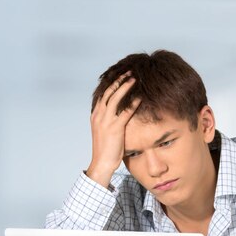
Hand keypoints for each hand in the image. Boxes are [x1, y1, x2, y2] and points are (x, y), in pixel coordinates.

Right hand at [86, 72, 140, 188]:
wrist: (101, 163)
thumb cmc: (106, 149)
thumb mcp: (105, 131)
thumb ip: (110, 121)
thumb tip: (120, 114)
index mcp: (96, 115)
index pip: (103, 94)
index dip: (112, 84)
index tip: (121, 76)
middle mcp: (99, 116)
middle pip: (108, 92)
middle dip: (119, 81)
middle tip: (129, 72)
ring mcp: (105, 121)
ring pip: (115, 98)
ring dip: (125, 87)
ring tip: (134, 78)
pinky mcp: (115, 128)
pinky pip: (125, 112)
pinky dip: (132, 103)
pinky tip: (140, 97)